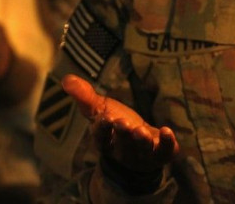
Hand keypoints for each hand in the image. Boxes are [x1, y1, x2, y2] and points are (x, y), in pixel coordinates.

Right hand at [61, 75, 178, 175]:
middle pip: (123, 144)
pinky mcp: (162, 154)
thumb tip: (66, 78)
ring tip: (141, 131)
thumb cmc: (117, 126)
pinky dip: (167, 143)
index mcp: (106, 142)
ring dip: (142, 141)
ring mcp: (143, 155)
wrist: (138, 150)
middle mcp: (124, 151)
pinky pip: (165, 151)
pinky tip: (167, 131)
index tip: (105, 117)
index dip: (103, 129)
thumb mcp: (100, 110)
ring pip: (142, 149)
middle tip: (123, 122)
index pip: (102, 138)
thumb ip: (85, 96)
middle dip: (123, 134)